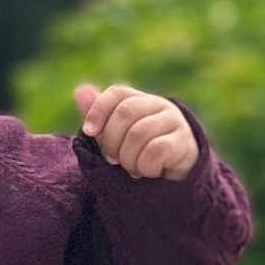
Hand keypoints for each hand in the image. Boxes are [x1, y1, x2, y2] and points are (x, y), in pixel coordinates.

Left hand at [74, 83, 198, 180]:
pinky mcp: (184, 142)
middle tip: (113, 160)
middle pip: (125, 112)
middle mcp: (159, 105)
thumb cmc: (139, 151)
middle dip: (111, 140)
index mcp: (140, 100)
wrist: (175, 174)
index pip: (117, 93)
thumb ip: (98, 115)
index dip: (98, 110)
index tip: (88, 132)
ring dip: (128, 158)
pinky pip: (155, 150)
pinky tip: (149, 172)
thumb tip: (80, 90)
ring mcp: (174, 121)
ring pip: (139, 133)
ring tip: (132, 168)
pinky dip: (144, 166)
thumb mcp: (115, 134)